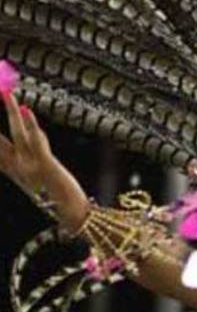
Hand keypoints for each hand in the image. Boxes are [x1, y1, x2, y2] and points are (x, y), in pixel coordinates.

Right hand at [0, 90, 88, 229]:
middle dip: (0, 118)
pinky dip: (31, 126)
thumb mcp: (42, 176)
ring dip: (12, 113)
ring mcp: (31, 168)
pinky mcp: (47, 167)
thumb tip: (35, 132)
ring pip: (18, 135)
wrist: (74, 216)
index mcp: (16, 172)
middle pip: (0, 139)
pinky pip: (37, 143)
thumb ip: (37, 154)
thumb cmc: (61, 198)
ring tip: (7, 94)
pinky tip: (27, 110)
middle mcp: (19, 169)